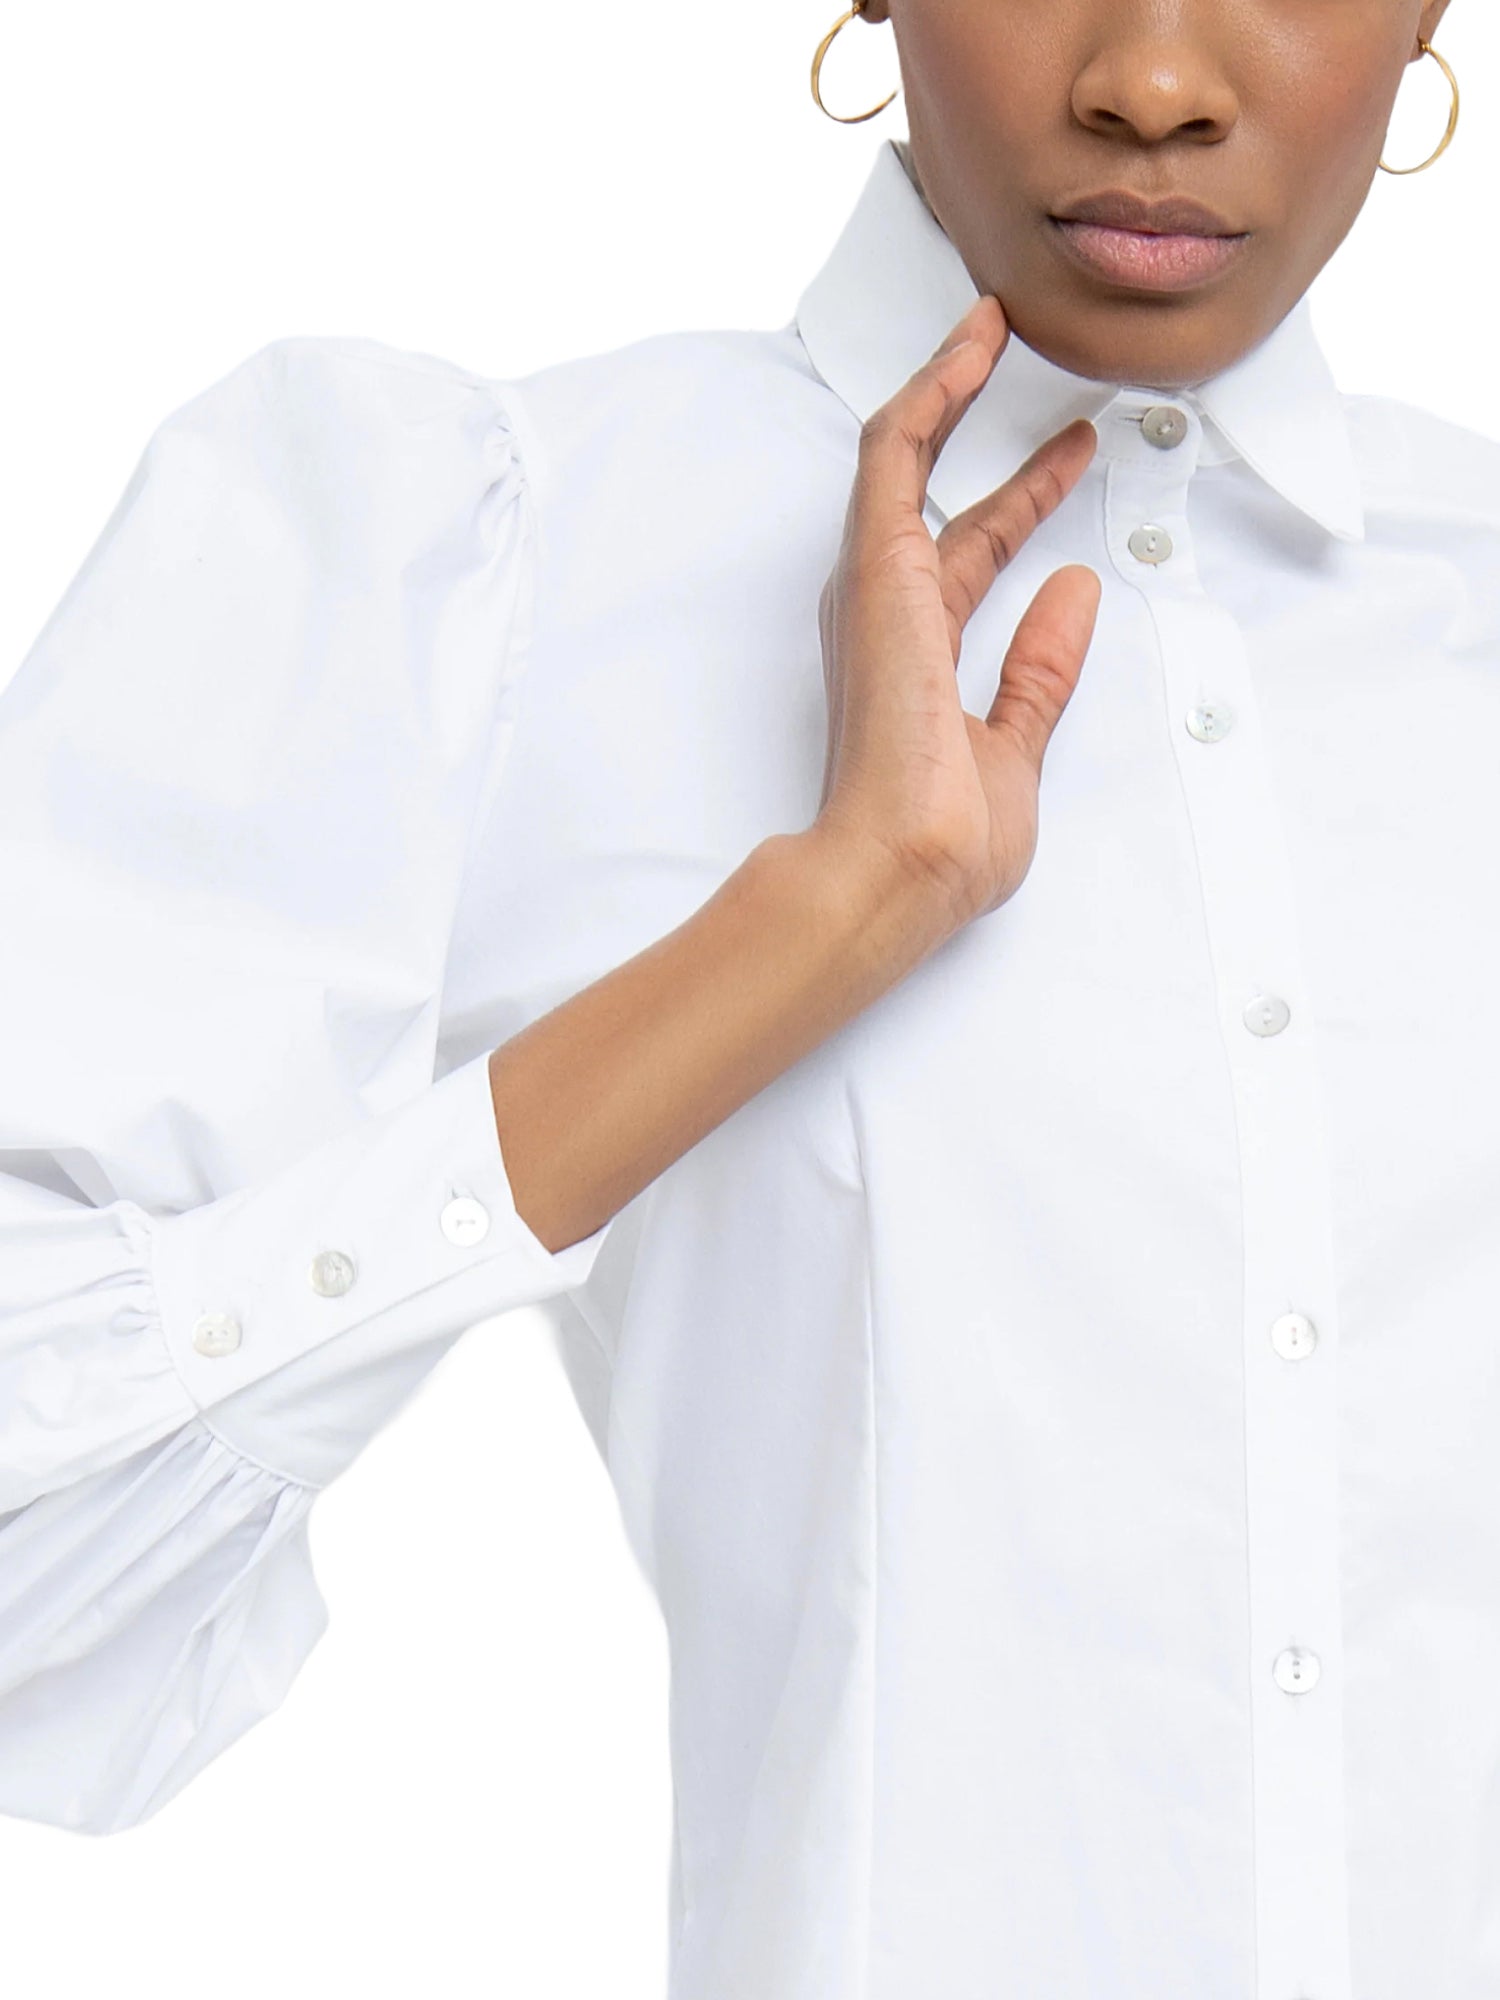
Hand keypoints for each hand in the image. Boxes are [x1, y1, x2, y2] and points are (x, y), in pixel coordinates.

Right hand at [810, 292, 1100, 945]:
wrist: (901, 869)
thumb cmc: (943, 839)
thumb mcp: (1017, 751)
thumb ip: (1040, 672)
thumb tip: (1076, 594)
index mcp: (917, 658)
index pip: (974, 557)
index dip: (1024, 502)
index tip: (1072, 459)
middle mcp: (888, 614)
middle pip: (941, 498)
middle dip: (982, 430)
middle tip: (1026, 366)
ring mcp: (877, 587)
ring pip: (903, 455)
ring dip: (946, 386)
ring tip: (990, 326)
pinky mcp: (876, 568)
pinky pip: (895, 453)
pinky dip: (931, 394)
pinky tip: (969, 348)